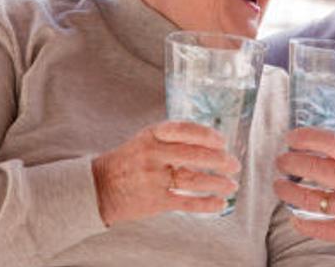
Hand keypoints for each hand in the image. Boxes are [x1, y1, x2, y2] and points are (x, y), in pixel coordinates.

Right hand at [92, 120, 240, 226]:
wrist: (100, 187)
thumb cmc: (130, 161)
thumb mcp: (145, 140)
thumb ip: (172, 138)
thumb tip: (210, 140)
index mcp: (152, 135)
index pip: (184, 130)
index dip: (207, 135)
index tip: (222, 141)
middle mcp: (153, 154)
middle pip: (194, 155)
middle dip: (219, 160)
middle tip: (235, 164)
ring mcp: (153, 178)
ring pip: (193, 179)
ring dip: (217, 183)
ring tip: (232, 185)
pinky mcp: (155, 200)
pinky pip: (186, 202)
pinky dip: (206, 203)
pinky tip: (219, 203)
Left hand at [273, 127, 334, 258]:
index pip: (331, 143)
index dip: (306, 138)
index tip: (291, 137)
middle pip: (314, 169)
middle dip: (290, 162)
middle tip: (281, 160)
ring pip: (311, 200)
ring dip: (289, 192)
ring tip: (280, 185)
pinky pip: (321, 229)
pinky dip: (303, 225)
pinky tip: (293, 218)